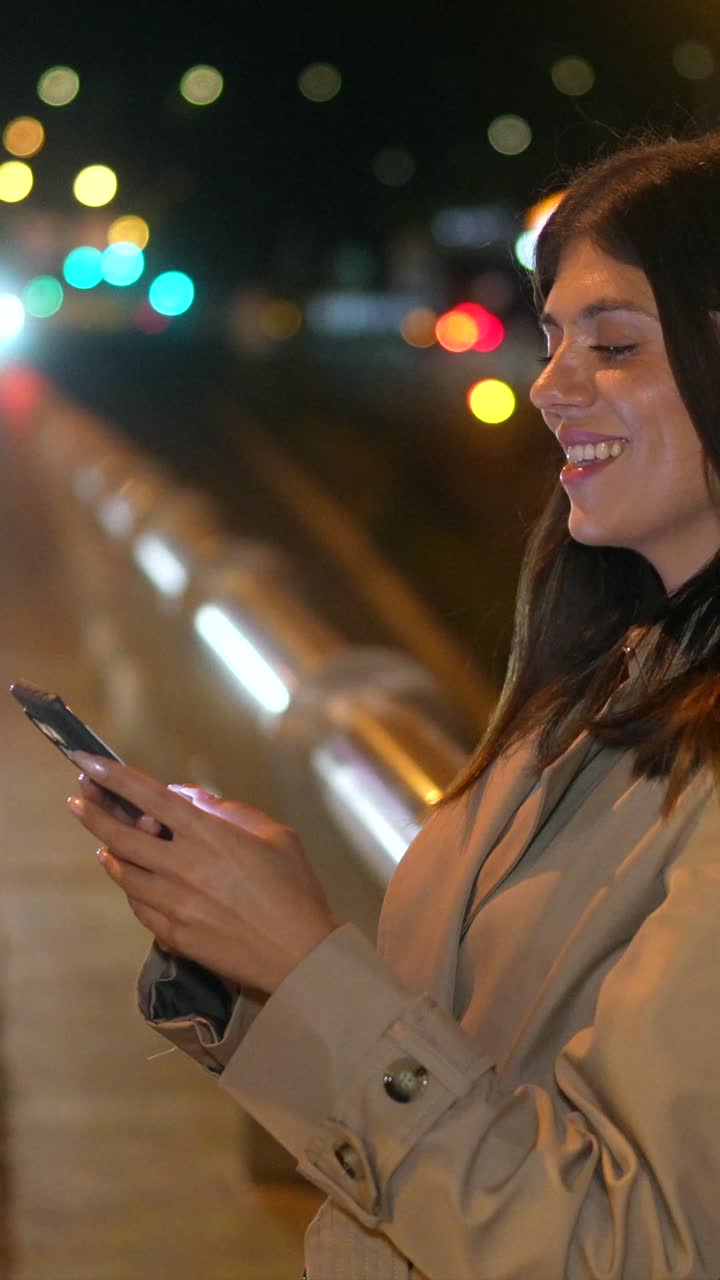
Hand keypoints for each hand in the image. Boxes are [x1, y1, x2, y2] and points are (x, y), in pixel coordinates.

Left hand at [68, 753, 340, 993]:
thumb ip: (226, 810)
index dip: (112, 776)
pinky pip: (139, 905)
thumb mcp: (273, 834)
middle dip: (94, 812)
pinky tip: (129, 879)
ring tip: (102, 841)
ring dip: (109, 851)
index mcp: (209, 834)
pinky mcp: (174, 934)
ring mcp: (174, 903)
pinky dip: (130, 886)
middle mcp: (183, 865)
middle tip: (78, 799)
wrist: (300, 953)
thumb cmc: (294, 888)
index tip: (85, 762)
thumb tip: (185, 797)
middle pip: (121, 835)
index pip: (148, 796)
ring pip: (124, 872)